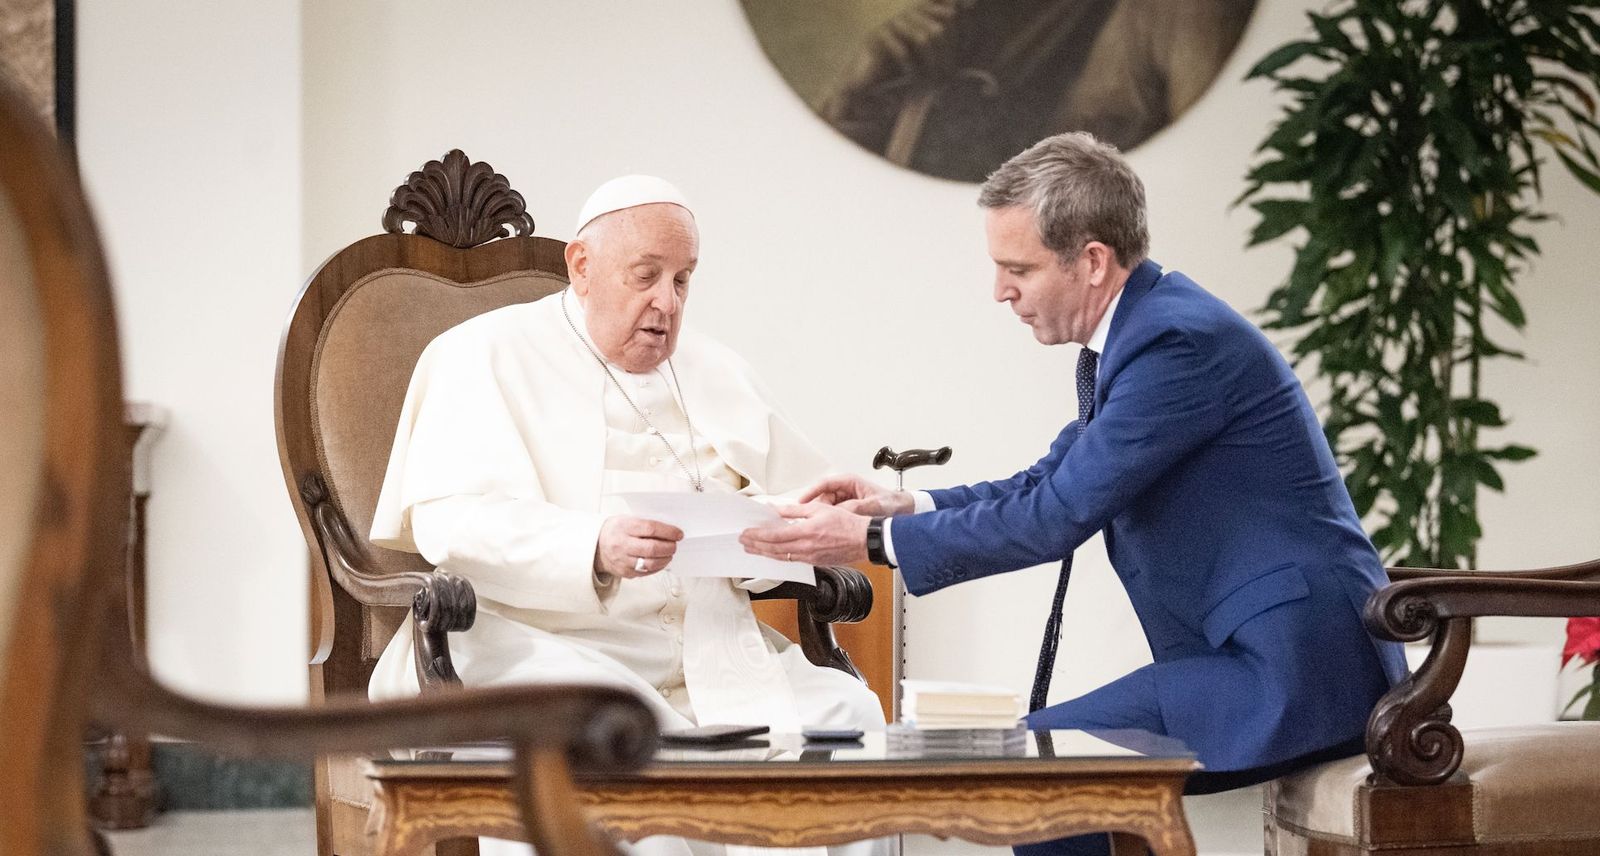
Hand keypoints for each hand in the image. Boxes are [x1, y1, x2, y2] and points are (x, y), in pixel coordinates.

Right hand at [594, 516, 683, 578]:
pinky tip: (661, 561)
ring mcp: (623, 560)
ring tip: (669, 553)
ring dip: (665, 559)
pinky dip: (658, 567)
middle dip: (669, 547)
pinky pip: (646, 572)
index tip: (678, 534)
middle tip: (674, 545)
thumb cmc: (616, 531)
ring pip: (650, 563)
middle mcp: (622, 544)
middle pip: (652, 548)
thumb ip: (645, 524)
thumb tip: (669, 530)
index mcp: (624, 527)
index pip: (650, 529)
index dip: (668, 531)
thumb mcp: (627, 519)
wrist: (596, 546)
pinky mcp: (625, 572)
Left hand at [739, 503, 870, 566]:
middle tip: (743, 542)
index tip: (746, 533)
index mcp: (806, 533)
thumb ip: (794, 510)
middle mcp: (805, 548)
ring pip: (781, 557)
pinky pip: (791, 561)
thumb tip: (776, 509)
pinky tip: (773, 553)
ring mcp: (809, 558)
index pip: (774, 536)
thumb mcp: (818, 509)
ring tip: (753, 549)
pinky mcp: (814, 563)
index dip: (757, 536)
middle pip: (773, 549)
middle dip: (755, 545)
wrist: (864, 540)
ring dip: (764, 553)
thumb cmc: (847, 524)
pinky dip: (779, 557)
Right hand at [800, 474, 914, 516]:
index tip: (801, 502)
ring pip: (825, 507)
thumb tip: (841, 512)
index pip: (824, 484)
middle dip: (814, 508)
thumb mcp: (873, 505)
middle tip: (808, 519)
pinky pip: (832, 514)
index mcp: (849, 482)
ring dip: (821, 516)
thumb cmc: (890, 503)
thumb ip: (856, 507)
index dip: (810, 492)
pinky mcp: (846, 509)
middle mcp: (845, 489)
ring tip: (819, 527)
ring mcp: (845, 499)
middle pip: (821, 497)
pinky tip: (828, 530)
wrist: (902, 509)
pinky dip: (828, 521)